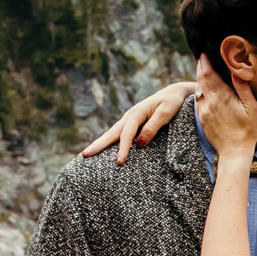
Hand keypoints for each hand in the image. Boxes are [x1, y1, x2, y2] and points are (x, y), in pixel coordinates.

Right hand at [80, 71, 197, 162]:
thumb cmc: (172, 103)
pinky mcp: (131, 125)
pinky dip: (107, 143)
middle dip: (97, 145)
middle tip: (82, 156)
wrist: (174, 93)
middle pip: (110, 133)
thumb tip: (139, 144)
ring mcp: (128, 121)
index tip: (119, 162)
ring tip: (84, 155)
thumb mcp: (166, 113)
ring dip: (98, 145)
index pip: (127, 134)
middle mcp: (129, 117)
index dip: (123, 149)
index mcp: (136, 113)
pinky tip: (101, 151)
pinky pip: (117, 135)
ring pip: (111, 134)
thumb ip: (153, 127)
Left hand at [195, 63, 256, 158]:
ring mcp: (203, 110)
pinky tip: (202, 87)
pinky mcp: (202, 118)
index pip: (208, 73)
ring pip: (198, 89)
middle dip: (201, 66)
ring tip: (202, 69)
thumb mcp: (251, 108)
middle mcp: (209, 102)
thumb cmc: (247, 130)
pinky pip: (197, 100)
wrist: (234, 152)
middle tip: (202, 57)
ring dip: (199, 77)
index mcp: (221, 96)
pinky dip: (198, 90)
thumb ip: (243, 88)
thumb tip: (236, 70)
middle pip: (201, 79)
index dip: (205, 62)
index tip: (205, 53)